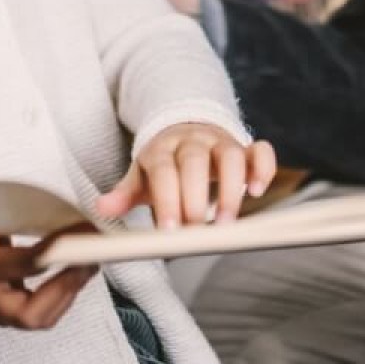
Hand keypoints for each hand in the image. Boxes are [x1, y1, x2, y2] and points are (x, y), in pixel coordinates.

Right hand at [0, 191, 96, 329]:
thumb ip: (25, 209)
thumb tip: (70, 212)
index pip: (22, 264)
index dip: (57, 251)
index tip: (82, 233)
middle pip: (28, 313)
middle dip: (66, 287)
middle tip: (90, 260)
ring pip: (39, 319)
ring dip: (70, 292)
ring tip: (89, 262)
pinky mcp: (4, 318)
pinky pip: (40, 315)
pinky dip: (62, 296)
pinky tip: (75, 273)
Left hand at [96, 124, 277, 227]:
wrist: (185, 133)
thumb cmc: (163, 166)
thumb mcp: (141, 177)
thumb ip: (125, 194)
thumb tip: (102, 209)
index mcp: (162, 148)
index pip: (163, 170)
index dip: (166, 199)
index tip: (169, 230)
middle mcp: (192, 141)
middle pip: (195, 161)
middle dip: (195, 197)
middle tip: (196, 230)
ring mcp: (221, 142)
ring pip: (230, 156)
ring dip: (231, 189)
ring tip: (226, 223)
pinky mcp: (245, 148)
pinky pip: (260, 151)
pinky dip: (263, 169)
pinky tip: (256, 191)